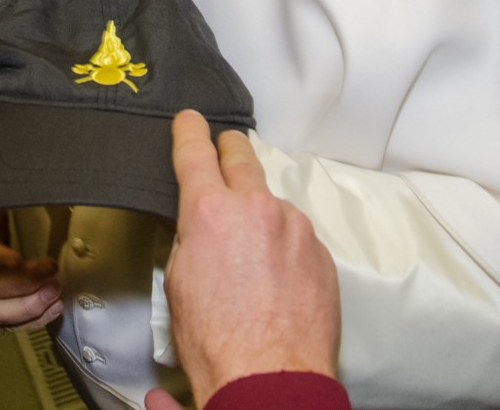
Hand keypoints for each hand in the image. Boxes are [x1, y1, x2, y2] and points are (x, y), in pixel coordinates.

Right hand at [153, 111, 339, 407]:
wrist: (270, 380)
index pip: (195, 152)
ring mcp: (295, 229)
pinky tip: (274, 277)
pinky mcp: (320, 253)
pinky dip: (283, 245)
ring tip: (249, 253)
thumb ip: (189, 239)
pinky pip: (296, 236)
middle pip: (242, 157)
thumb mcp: (179, 281)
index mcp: (210, 213)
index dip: (189, 131)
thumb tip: (197, 226)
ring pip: (272, 203)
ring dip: (260, 214)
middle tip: (223, 146)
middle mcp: (257, 210)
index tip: (190, 120)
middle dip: (229, 148)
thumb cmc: (218, 343)